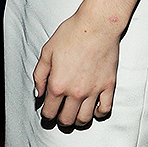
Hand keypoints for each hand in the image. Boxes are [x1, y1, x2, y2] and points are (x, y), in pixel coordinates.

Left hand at [33, 8, 120, 127]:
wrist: (97, 25)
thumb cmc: (71, 34)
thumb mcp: (47, 52)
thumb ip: (39, 76)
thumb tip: (38, 94)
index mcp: (58, 85)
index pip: (49, 111)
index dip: (46, 115)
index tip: (47, 113)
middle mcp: (75, 92)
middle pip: (66, 119)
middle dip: (61, 120)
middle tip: (60, 115)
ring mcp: (93, 91)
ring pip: (85, 119)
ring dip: (78, 121)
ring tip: (75, 114)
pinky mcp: (108, 86)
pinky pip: (105, 109)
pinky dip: (98, 113)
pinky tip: (94, 109)